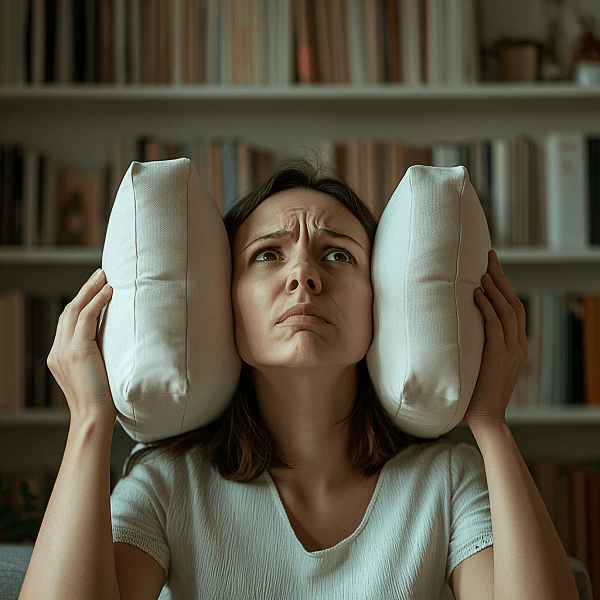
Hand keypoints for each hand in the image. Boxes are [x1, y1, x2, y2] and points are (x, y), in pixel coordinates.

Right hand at [47, 268, 115, 425]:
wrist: (94, 418)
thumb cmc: (102, 400)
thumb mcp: (97, 372)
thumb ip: (98, 354)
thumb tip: (116, 339)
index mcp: (60, 356)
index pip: (69, 322)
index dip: (82, 303)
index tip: (96, 289)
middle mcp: (58, 351)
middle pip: (68, 311)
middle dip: (85, 290)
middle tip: (100, 273)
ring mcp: (65, 351)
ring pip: (75, 310)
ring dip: (90, 289)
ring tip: (104, 275)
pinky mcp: (77, 351)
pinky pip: (86, 318)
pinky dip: (97, 302)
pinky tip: (109, 291)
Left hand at [462, 250, 528, 426]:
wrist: (485, 418)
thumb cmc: (475, 393)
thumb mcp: (479, 364)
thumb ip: (476, 346)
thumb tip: (456, 328)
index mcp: (515, 346)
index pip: (513, 308)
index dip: (504, 286)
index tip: (492, 268)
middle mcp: (518, 345)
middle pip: (513, 303)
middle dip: (501, 278)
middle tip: (489, 257)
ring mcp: (511, 351)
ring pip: (507, 311)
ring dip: (494, 288)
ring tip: (482, 271)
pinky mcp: (500, 357)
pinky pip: (494, 326)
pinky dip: (486, 307)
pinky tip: (475, 294)